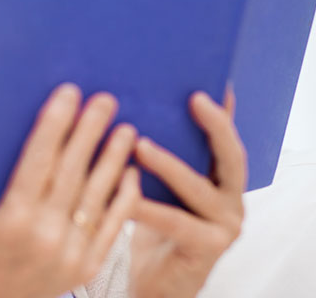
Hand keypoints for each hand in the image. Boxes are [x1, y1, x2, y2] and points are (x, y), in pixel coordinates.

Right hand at [0, 83, 139, 297]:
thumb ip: (9, 177)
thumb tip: (42, 130)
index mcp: (10, 217)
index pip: (37, 159)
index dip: (54, 124)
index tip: (68, 93)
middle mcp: (42, 235)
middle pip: (72, 172)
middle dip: (89, 132)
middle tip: (105, 100)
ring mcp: (68, 254)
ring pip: (96, 195)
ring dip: (113, 158)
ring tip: (125, 128)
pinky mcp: (86, 267)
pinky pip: (111, 226)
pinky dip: (123, 197)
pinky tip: (130, 171)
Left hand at [130, 89, 245, 297]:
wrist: (155, 285)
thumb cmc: (151, 227)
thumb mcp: (157, 185)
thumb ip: (155, 151)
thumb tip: (128, 103)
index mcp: (221, 179)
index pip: (225, 137)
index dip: (223, 109)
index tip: (213, 77)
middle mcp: (231, 199)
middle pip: (230, 156)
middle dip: (215, 125)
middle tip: (194, 99)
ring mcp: (224, 226)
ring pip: (198, 188)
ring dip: (168, 164)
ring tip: (139, 143)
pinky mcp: (207, 249)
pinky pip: (174, 221)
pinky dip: (146, 205)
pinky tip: (123, 191)